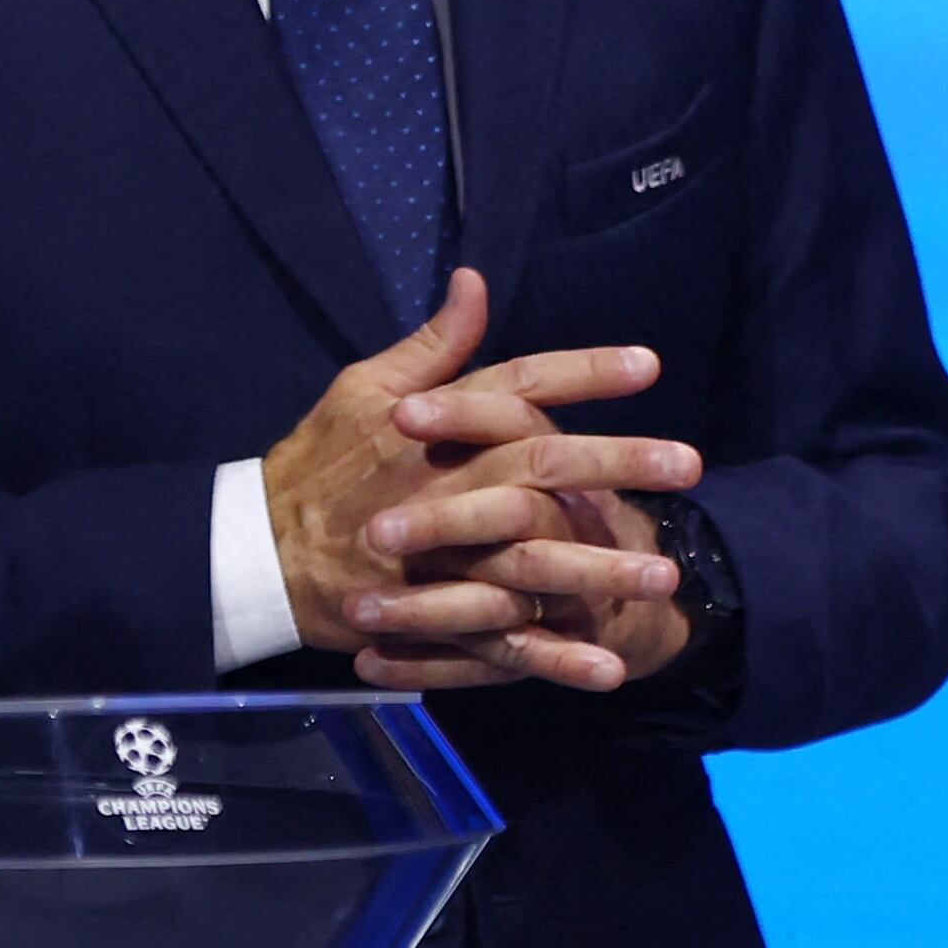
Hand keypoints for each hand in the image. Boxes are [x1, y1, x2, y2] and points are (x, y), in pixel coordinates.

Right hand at [261, 271, 695, 691]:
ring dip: (599, 567)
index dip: (583, 373)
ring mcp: (440, 556)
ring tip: (664, 573)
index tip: (650, 364)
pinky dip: (554, 659)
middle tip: (688, 462)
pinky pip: (502, 643)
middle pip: (539, 466)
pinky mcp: (432, 615)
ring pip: (530, 559)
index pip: (516, 386)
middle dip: (616, 463)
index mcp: (428, 425)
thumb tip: (476, 281)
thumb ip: (433, 346)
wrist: (259, 552)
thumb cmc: (319, 461)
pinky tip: (608, 667)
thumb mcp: (362, 388)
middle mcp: (442, 485)